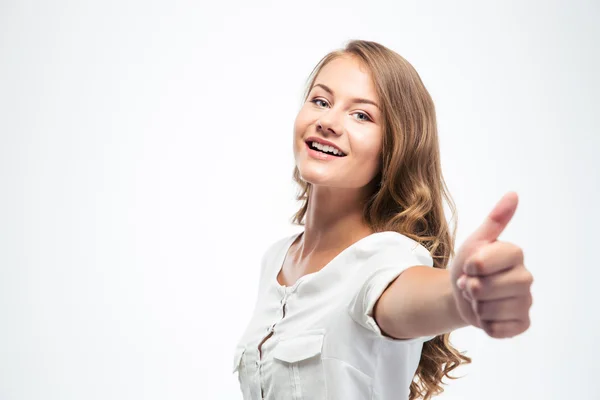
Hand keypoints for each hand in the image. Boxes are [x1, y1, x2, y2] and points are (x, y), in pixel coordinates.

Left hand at [449, 192, 533, 337]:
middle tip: (470, 283)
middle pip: (491, 288)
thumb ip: (494, 221)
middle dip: (472, 287)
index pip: (491, 260)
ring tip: (477, 298)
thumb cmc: (469, 265)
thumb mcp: (475, 241)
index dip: (473, 265)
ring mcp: (525, 302)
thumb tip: (513, 194)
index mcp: (515, 254)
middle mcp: (526, 278)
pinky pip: (498, 329)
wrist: (461, 293)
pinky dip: (484, 324)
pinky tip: (486, 314)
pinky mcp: (521, 324)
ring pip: (492, 310)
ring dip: (475, 306)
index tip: (470, 264)